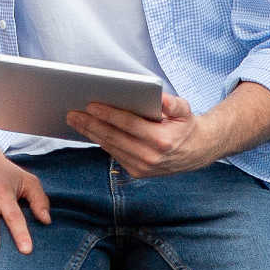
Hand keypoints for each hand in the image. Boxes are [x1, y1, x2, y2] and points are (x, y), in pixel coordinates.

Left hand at [67, 95, 215, 176]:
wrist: (197, 151)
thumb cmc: (186, 125)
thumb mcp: (185, 110)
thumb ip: (172, 103)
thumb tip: (159, 98)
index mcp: (162, 141)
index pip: (129, 124)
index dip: (108, 114)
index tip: (90, 105)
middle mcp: (151, 157)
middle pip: (114, 138)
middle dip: (90, 124)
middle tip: (72, 113)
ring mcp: (143, 168)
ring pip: (110, 147)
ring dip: (90, 134)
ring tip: (75, 120)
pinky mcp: (137, 172)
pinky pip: (114, 154)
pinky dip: (100, 142)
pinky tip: (89, 131)